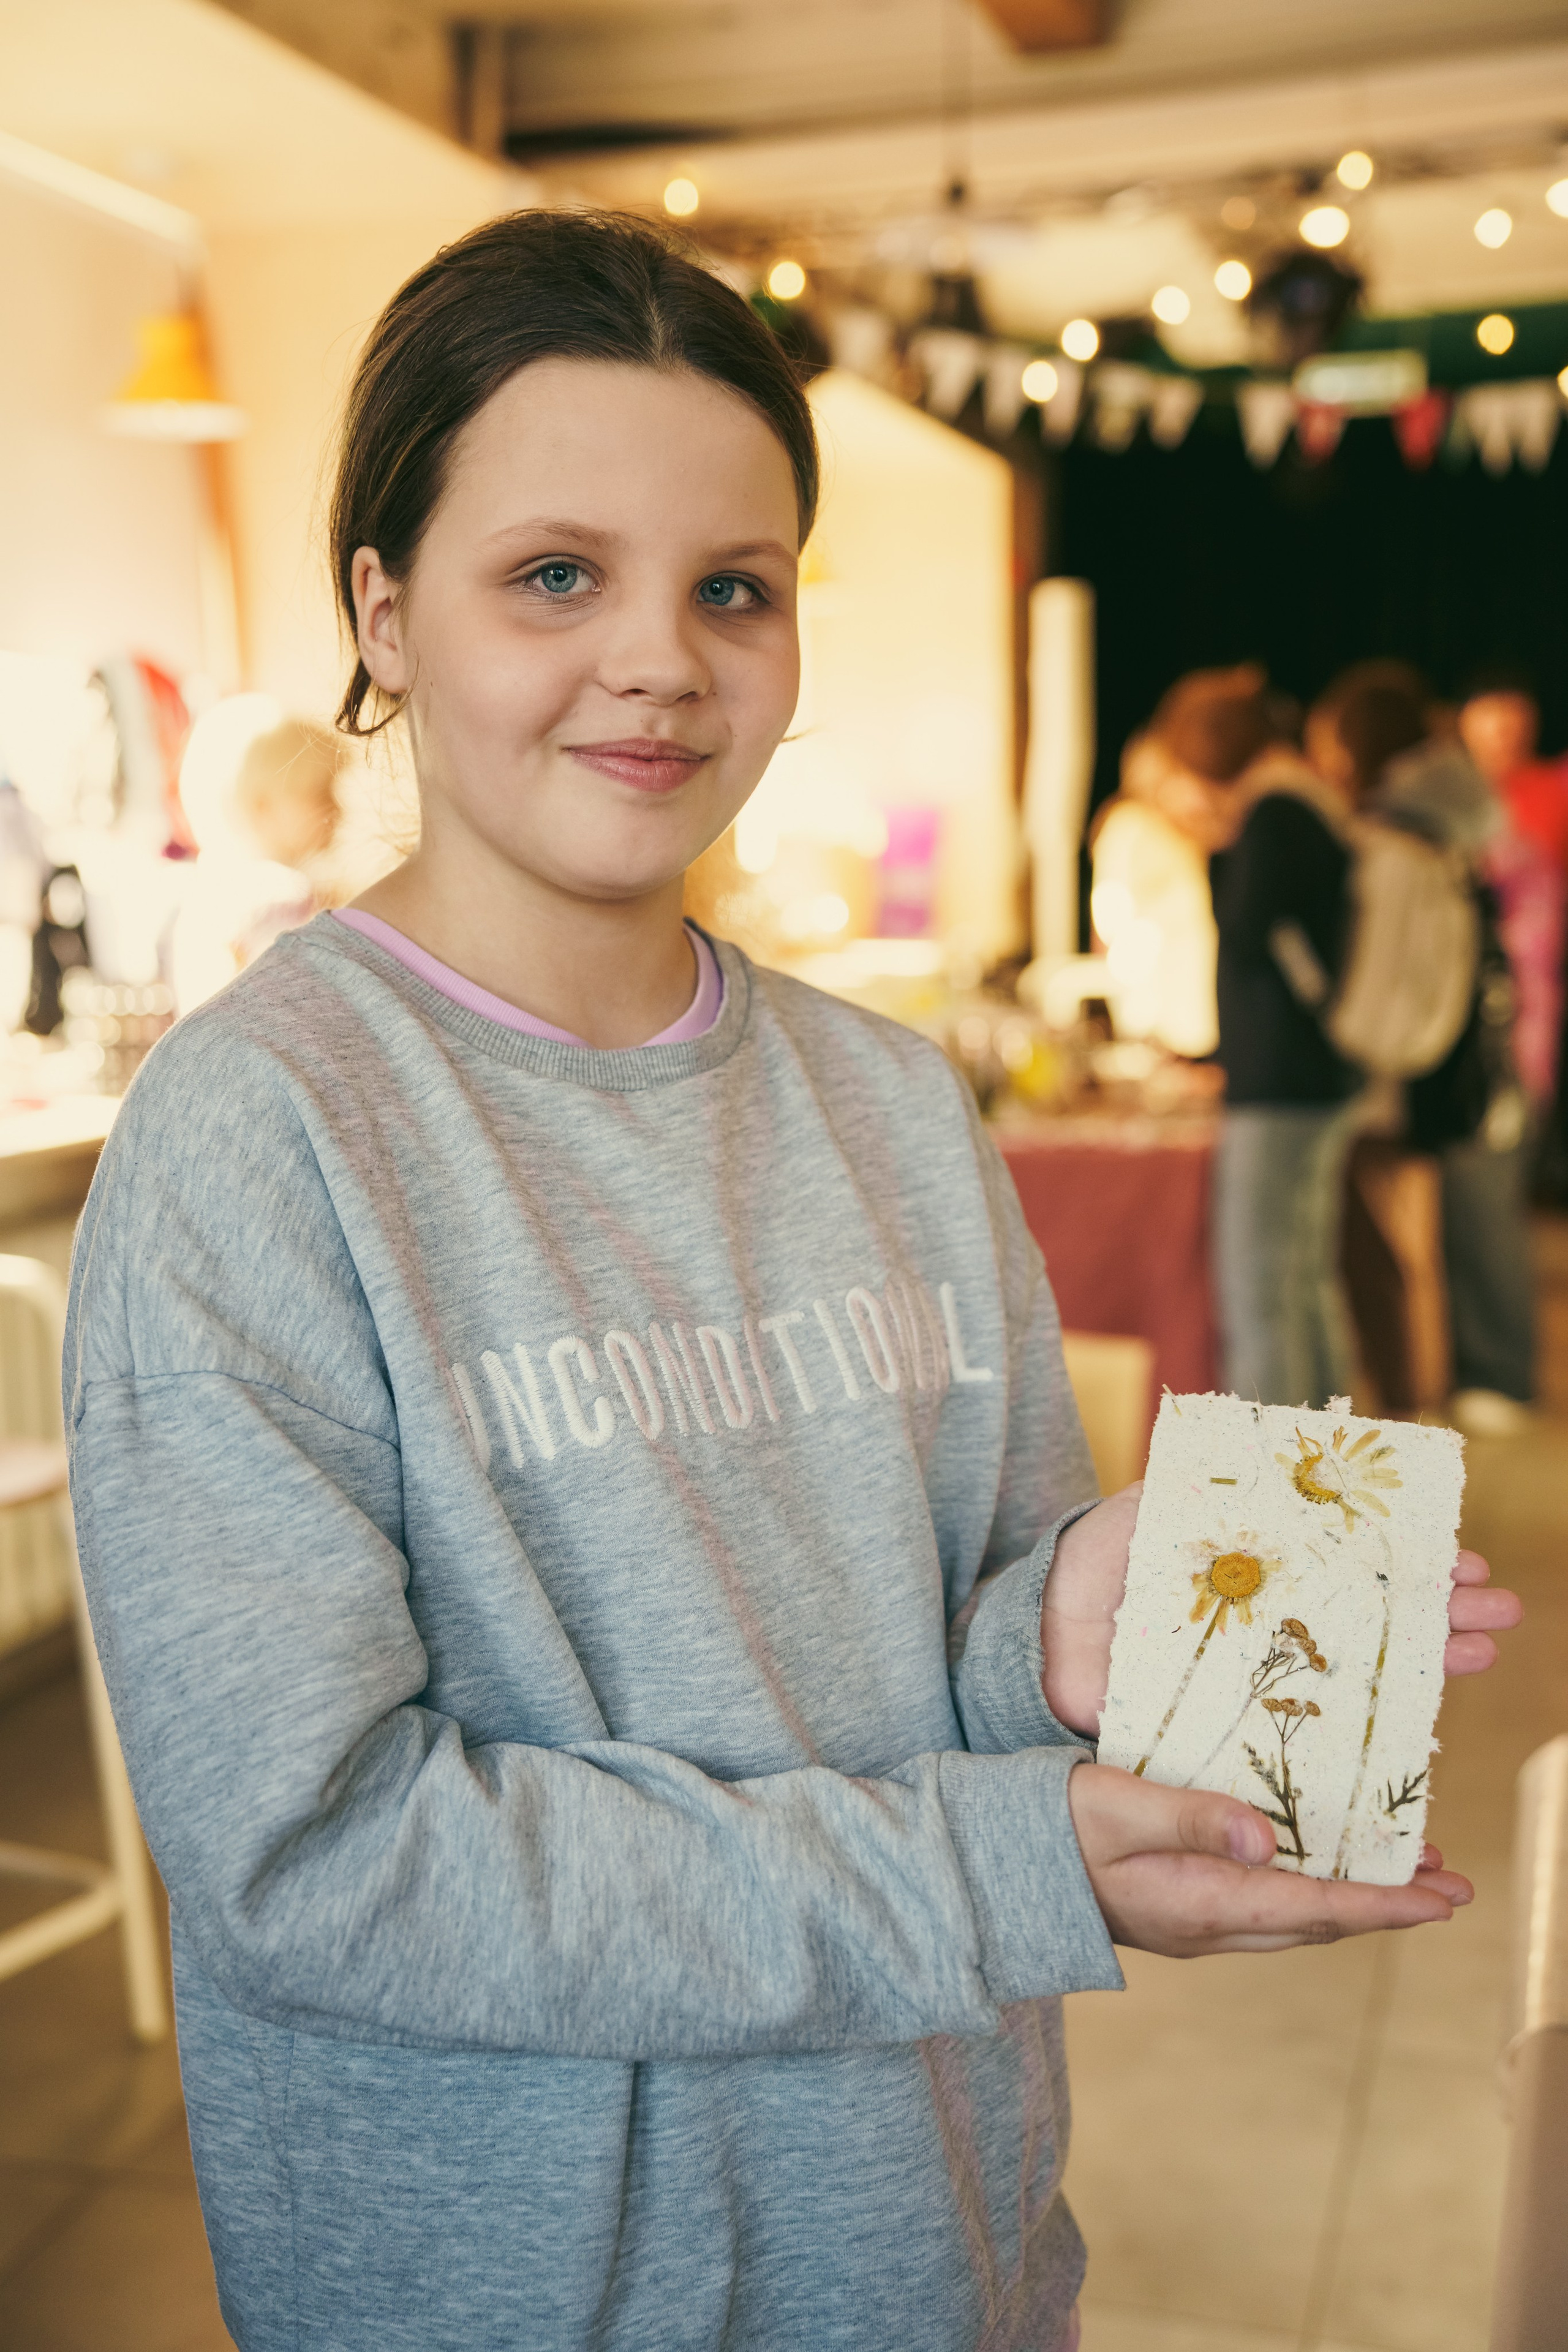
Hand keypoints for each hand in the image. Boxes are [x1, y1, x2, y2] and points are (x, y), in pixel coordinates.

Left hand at [1042, 1488, 1522, 1739]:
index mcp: (1257, 1569)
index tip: (1457, 1557)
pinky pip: (1315, 1725)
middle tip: (1497, 1606)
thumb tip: (1242, 1477)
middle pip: (1370, 1612)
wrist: (1043, 1636)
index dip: (1403, 1560)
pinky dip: (1371, 1724)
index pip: (1349, 1562)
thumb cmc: (1088, 1574)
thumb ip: (1175, 1499)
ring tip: (1484, 1645)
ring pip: (1359, 1665)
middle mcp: (1270, 1618)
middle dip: (1437, 1608)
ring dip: (1426, 1655)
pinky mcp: (1237, 1721)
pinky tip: (1425, 1724)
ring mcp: (1259, 1669)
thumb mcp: (1130, 1521)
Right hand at [1067, 1763, 1472, 1954]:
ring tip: (1401, 1871)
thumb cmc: (1049, 1826)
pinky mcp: (1180, 1911)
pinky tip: (1315, 1863)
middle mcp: (1209, 1925)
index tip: (1444, 1898)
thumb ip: (1191, 1817)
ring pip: (1296, 1919)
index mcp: (1202, 1902)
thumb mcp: (1116, 1805)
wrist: (991, 1873)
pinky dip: (1309, 1891)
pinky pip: (1266, 1909)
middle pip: (1320, 1922)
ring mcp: (1194, 1925)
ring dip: (1352, 1899)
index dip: (1386, 1904)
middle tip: (1448, 1881)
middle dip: (1388, 1904)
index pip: (1317, 1907)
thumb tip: (1266, 1839)